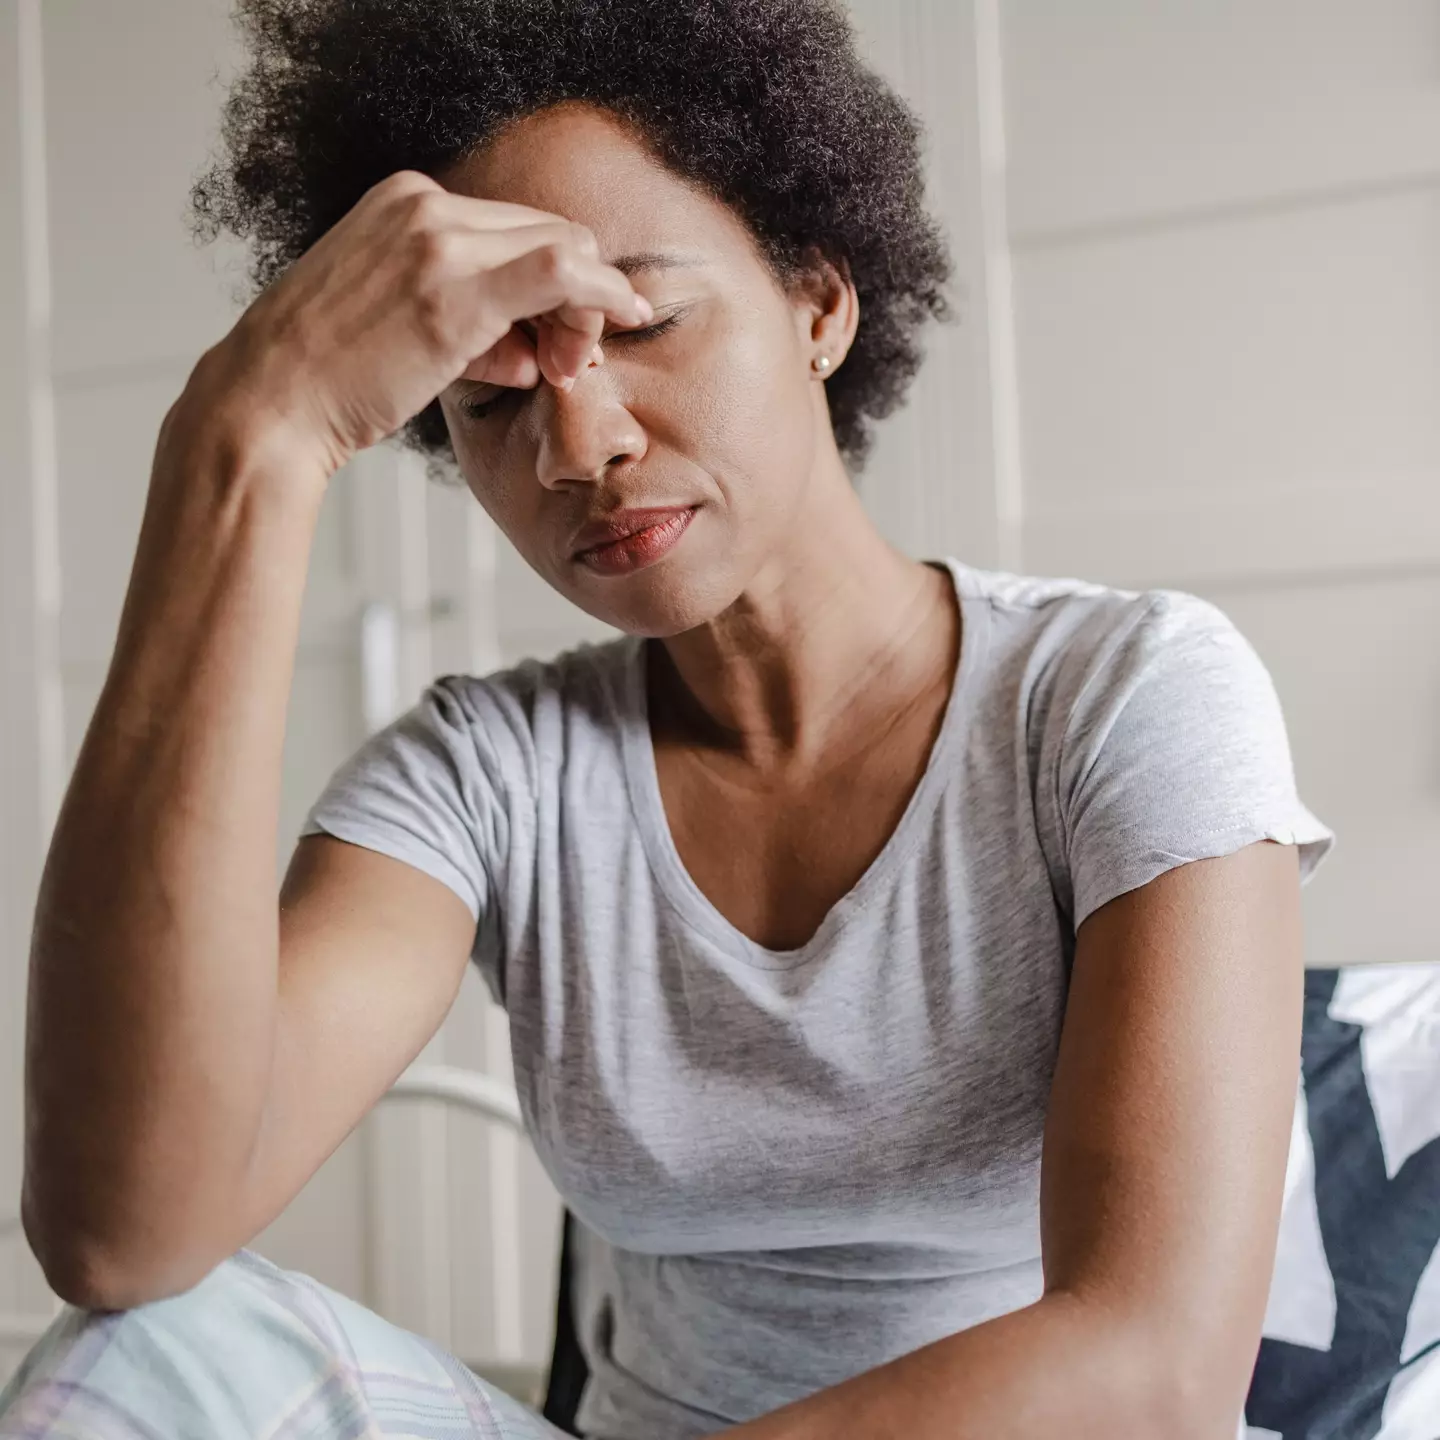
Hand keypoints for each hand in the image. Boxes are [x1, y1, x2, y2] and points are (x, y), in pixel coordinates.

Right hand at [184, 170, 651, 477]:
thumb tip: (529, 349)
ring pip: (564, 248)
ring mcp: (438, 240)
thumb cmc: (327, 379)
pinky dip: (602, 293)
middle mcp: (424, 205)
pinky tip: (625, 315)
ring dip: (584, 310)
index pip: (516, 229)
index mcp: (405, 203)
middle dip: (580, 295)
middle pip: (549, 232)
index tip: (558, 339)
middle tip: (573, 360)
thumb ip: (468, 323)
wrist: (269, 403)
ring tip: (564, 368)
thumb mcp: (400, 329)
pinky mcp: (454, 288)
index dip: (555, 284)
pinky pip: (559, 270)